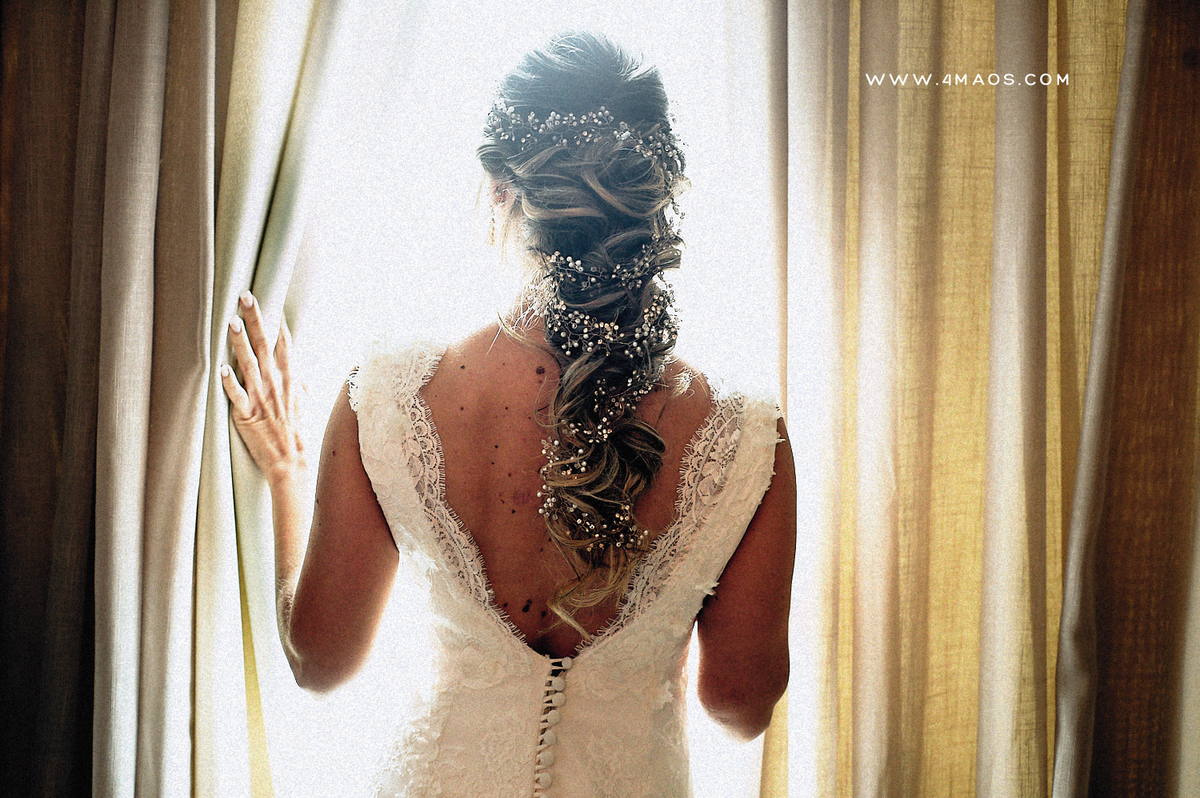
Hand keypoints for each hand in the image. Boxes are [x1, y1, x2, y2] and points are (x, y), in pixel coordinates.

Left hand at [220, 291, 304, 487]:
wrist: (291, 461)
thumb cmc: (297, 432)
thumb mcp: (303, 402)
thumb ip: (299, 383)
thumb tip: (300, 373)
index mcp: (290, 379)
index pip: (285, 345)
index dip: (278, 323)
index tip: (272, 302)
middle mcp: (275, 384)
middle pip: (265, 345)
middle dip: (255, 320)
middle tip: (246, 297)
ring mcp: (261, 397)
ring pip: (249, 364)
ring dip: (240, 343)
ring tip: (232, 322)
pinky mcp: (246, 414)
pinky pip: (236, 395)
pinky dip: (229, 381)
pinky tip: (221, 367)